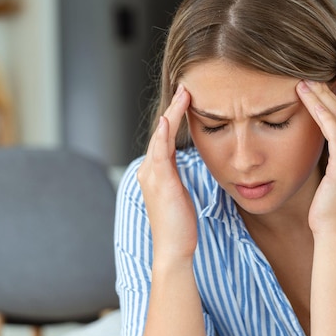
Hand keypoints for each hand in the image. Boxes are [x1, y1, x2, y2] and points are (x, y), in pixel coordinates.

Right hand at [137, 85, 196, 259]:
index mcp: (155, 173)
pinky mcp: (161, 184)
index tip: (187, 99)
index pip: (164, 138)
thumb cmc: (179, 224)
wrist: (174, 249)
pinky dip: (162, 136)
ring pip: (160, 138)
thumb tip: (184, 163)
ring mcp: (152, 177)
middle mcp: (149, 171)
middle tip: (185, 87)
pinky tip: (167, 120)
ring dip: (171, 114)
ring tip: (183, 94)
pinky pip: (160, 154)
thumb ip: (177, 176)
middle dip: (173, 109)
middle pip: (160, 133)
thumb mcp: (179, 194)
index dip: (174, 118)